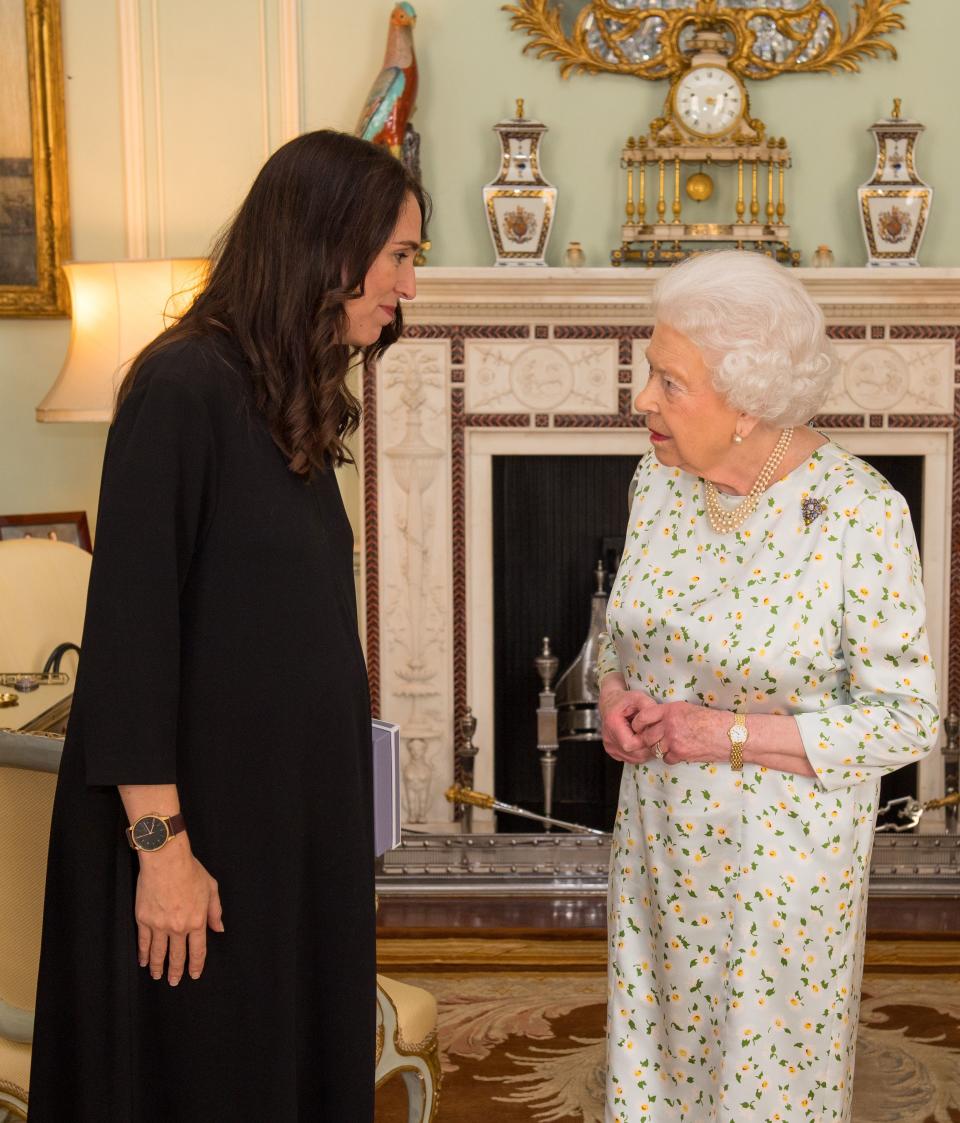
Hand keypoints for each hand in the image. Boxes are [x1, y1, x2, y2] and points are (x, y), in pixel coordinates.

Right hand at [134, 843, 223, 985]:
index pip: (198, 951)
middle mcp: (178, 927)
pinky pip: (143, 942)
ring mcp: (159, 925)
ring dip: (158, 967)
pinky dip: (143, 954)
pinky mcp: (144, 919)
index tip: (194, 974)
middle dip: (176, 971)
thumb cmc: (191, 870)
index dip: (196, 965)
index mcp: (197, 921)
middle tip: (174, 982)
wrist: (166, 860)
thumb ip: (215, 911)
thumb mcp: (211, 888)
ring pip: (159, 952)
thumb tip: (219, 929)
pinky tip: (144, 961)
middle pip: (177, 956)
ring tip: (158, 976)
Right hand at [600, 682, 658, 763]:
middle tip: (656, 737)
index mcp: (612, 724)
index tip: (652, 731)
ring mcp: (610, 747)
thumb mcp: (638, 697)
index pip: (631, 743)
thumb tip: (659, 719)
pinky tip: (642, 742)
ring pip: (633, 759)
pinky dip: (639, 754)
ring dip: (645, 752)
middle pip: (633, 754)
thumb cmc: (625, 700)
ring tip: (650, 739)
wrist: (611, 703)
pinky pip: (630, 759)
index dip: (646, 741)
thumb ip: (649, 706)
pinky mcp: (612, 752)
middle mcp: (608, 739)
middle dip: (648, 748)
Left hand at [630, 701, 728, 765]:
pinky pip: (666, 758)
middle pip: (646, 736)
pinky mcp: (680, 754)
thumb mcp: (688, 709)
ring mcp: (674, 740)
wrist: (729, 734)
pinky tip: (678, 753)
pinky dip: (670, 758)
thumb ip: (670, 713)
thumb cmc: (711, 720)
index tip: (638, 727)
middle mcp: (669, 724)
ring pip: (654, 749)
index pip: (643, 716)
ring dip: (658, 749)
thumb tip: (655, 720)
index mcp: (670, 710)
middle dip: (648, 739)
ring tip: (668, 746)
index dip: (638, 724)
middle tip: (652, 740)